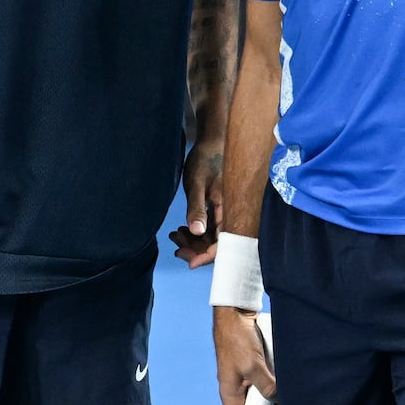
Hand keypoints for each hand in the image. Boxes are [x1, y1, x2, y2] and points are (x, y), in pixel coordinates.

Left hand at [168, 138, 223, 266]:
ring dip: (194, 241)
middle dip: (197, 250)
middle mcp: (229, 213)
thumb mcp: (197, 183)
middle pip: (217, 243)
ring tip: (175, 236)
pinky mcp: (218, 208)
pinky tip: (180, 230)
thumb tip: (197, 232)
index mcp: (228, 209)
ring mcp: (223, 211)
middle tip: (176, 248)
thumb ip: (197, 208)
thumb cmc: (205, 160)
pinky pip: (209, 227)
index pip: (222, 243)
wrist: (211, 142)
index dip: (207, 256)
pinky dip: (195, 232)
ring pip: (211, 236)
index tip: (189, 262)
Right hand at [213, 307, 277, 404]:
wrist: (235, 313)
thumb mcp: (253, 365)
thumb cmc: (237, 338)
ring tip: (287, 390)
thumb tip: (278, 400)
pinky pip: (264, 383)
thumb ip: (266, 385)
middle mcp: (236, 390)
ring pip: (261, 398)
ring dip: (274, 396)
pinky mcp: (251, 369)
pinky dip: (275, 384)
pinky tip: (284, 378)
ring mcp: (244, 379)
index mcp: (230, 394)